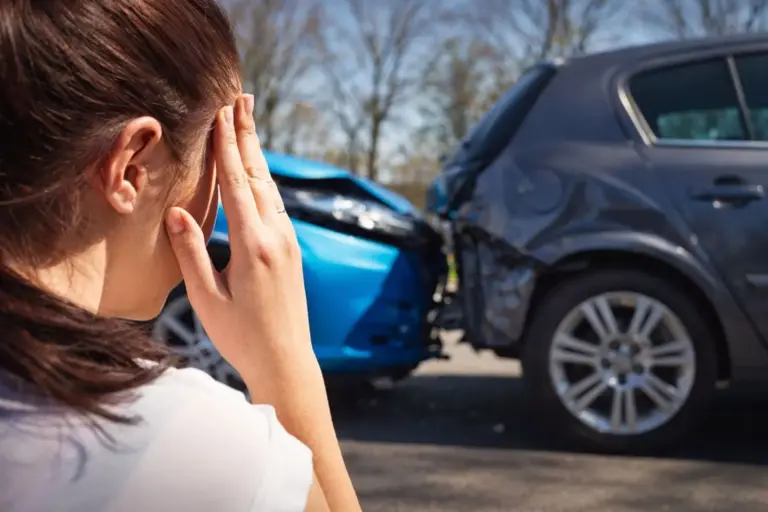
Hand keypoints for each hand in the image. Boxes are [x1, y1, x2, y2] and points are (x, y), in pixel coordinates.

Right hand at [165, 94, 316, 391]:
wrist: (287, 360)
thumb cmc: (241, 335)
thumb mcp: (206, 298)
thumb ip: (191, 252)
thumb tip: (177, 210)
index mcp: (253, 246)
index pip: (237, 184)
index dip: (227, 146)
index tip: (223, 112)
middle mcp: (277, 236)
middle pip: (259, 175)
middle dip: (247, 135)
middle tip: (242, 98)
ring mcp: (289, 242)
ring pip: (270, 188)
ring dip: (257, 153)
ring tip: (248, 122)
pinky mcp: (292, 250)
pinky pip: (277, 205)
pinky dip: (264, 179)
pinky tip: (258, 170)